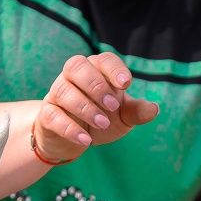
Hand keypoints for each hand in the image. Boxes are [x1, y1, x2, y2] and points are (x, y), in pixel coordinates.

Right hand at [34, 53, 159, 161]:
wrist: (77, 140)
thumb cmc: (102, 119)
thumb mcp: (122, 117)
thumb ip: (136, 112)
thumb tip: (154, 109)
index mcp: (96, 71)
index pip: (103, 60)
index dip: (114, 69)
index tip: (126, 84)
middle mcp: (73, 77)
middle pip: (76, 66)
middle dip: (96, 85)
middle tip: (112, 106)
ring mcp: (57, 94)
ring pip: (63, 90)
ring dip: (85, 107)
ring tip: (102, 124)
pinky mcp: (47, 115)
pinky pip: (52, 115)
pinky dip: (69, 128)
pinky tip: (86, 140)